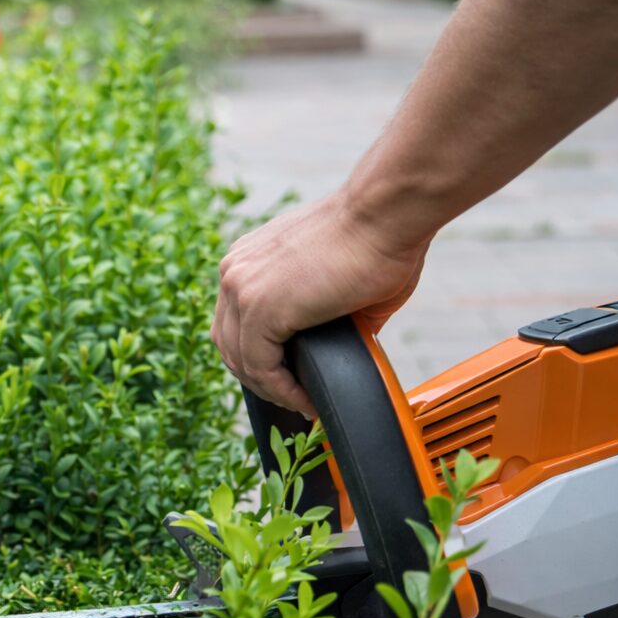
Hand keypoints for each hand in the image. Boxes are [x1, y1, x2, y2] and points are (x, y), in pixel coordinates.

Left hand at [210, 191, 428, 418]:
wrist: (388, 213)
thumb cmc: (379, 240)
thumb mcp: (337, 284)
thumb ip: (326, 316)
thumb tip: (341, 349)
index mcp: (247, 261)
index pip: (234, 323)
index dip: (257, 359)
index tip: (288, 381)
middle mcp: (235, 271)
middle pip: (229, 343)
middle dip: (259, 378)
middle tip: (293, 398)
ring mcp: (241, 288)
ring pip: (240, 360)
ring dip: (270, 390)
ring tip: (302, 404)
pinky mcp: (259, 308)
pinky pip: (259, 367)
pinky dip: (280, 390)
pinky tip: (305, 399)